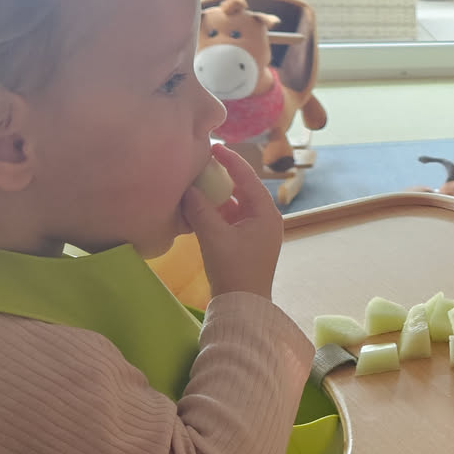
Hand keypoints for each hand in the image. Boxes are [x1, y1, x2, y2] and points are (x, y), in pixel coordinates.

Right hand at [179, 146, 282, 301]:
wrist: (242, 307)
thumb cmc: (233, 269)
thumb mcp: (214, 236)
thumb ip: (200, 209)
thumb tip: (187, 189)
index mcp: (266, 213)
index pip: (248, 178)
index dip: (231, 160)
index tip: (214, 146)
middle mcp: (266, 219)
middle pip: (243, 190)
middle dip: (222, 177)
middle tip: (202, 164)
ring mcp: (257, 232)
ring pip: (235, 206)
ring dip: (216, 197)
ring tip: (195, 184)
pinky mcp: (247, 244)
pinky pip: (231, 220)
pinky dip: (215, 213)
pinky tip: (196, 210)